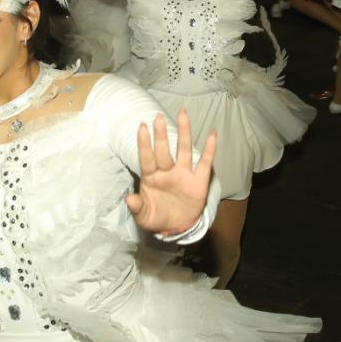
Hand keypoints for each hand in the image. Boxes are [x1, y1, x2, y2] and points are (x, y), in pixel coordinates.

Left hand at [125, 111, 214, 236]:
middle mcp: (167, 171)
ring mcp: (183, 174)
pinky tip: (212, 135)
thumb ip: (137, 207)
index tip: (142, 126)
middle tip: (158, 117)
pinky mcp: (199, 181)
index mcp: (151, 177)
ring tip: (183, 114)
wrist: (177, 227)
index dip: (144, 143)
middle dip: (161, 135)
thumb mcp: (144, 217)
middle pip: (164, 150)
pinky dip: (209, 150)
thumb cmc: (157, 217)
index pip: (147, 158)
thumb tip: (128, 199)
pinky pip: (205, 163)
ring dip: (184, 132)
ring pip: (184, 150)